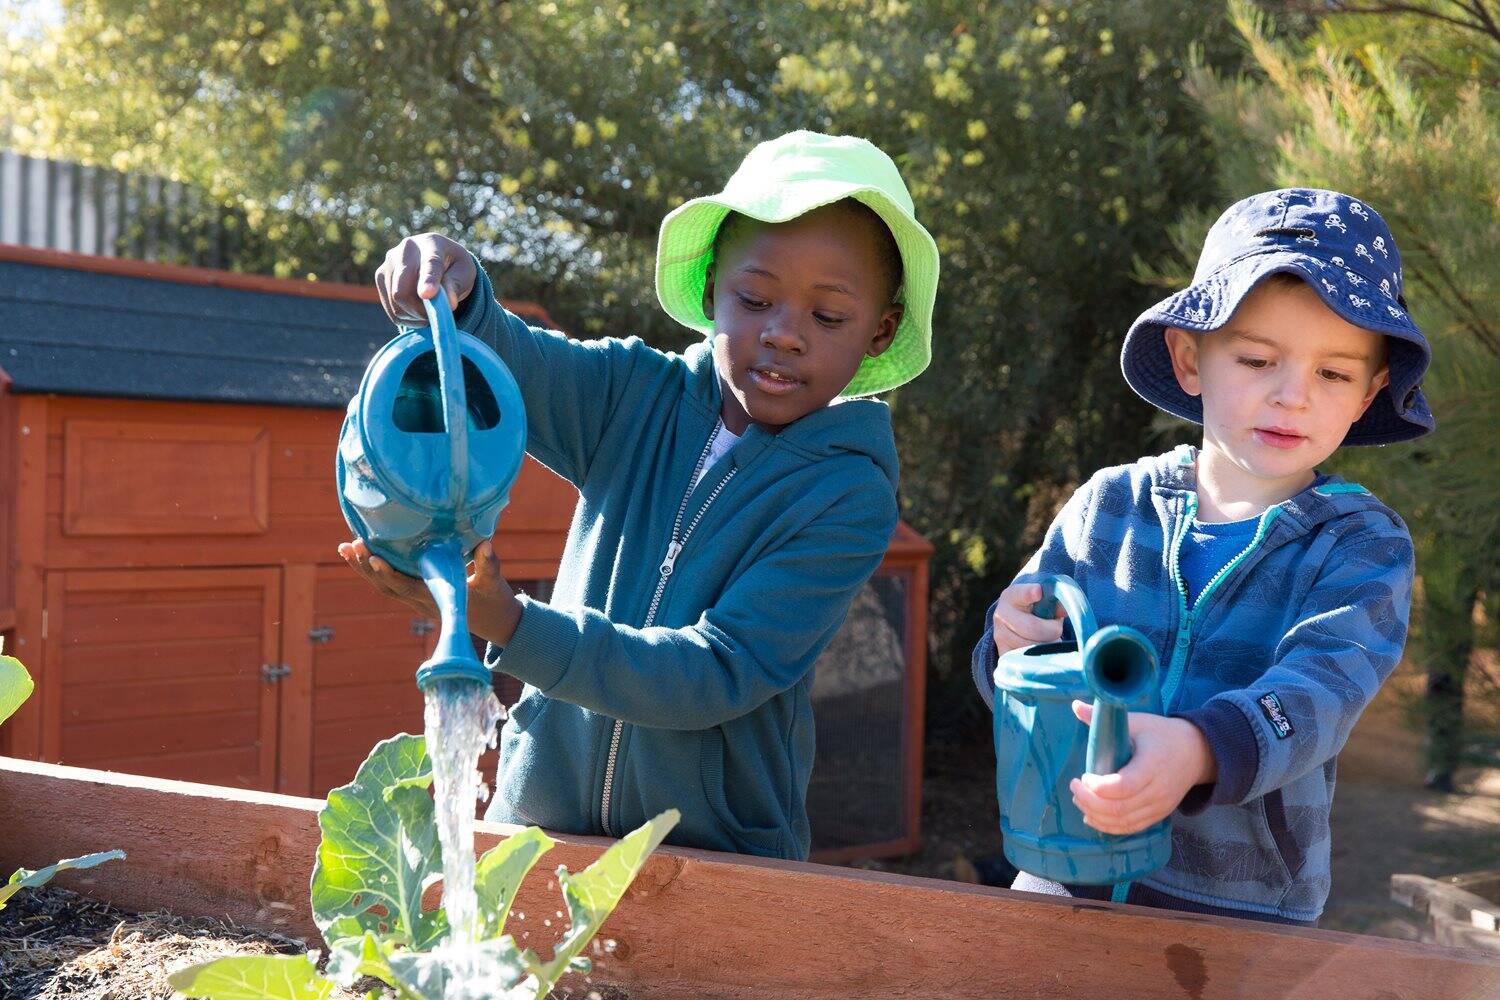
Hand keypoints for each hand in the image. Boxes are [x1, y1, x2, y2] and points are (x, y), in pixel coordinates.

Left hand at [336, 538, 523, 645]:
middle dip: (367, 567)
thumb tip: (485, 544)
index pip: (406, 587)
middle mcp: (420, 601)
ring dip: (363, 568)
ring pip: (383, 586)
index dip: (388, 573)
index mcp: (436, 598)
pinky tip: (360, 553)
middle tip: (352, 544)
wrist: (493, 621)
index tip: (373, 557)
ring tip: (345, 548)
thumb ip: (489, 565)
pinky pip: (389, 583)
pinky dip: (373, 570)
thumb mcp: (493, 583)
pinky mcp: (415, 593)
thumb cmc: (494, 599)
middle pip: (386, 587)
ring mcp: (415, 599)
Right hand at [374, 233, 477, 326]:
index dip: (428, 281)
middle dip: (420, 310)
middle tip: (435, 316)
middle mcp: (403, 250)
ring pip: (396, 302)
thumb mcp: (464, 272)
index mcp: (430, 243)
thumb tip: (449, 304)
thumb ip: (456, 284)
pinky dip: (407, 318)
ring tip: (429, 311)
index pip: (429, 264)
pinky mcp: (380, 278)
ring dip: (415, 316)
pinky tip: (417, 312)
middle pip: (402, 290)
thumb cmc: (453, 266)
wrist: (434, 260)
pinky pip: (391, 309)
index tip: (428, 295)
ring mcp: (388, 264)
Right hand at [991, 582, 1065, 656]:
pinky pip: (1028, 662)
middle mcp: (1001, 616)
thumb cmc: (1036, 609)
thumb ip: (1056, 602)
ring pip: (1033, 648)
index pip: (1020, 594)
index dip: (1029, 593)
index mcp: (1012, 596)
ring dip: (1047, 646)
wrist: (1017, 623)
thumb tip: (1065, 609)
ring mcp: (1000, 637)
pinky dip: (1040, 659)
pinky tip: (1040, 652)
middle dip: (1052, 630)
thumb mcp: (1045, 600)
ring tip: (1047, 640)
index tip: (1038, 592)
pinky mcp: (1003, 655)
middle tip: (1056, 629)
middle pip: (1033, 628)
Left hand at [1068, 700, 1216, 834]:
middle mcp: (1158, 789)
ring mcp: (1160, 806)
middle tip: (1075, 787)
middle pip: (1120, 808)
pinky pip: (1131, 827)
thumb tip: (1075, 706)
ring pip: (1123, 821)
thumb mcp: (1137, 721)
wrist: (1197, 753)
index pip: (1124, 786)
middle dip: (1090, 801)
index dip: (1099, 786)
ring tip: (1079, 799)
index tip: (1084, 775)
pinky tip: (1092, 816)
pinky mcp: (1159, 815)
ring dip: (1095, 815)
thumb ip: (1105, 718)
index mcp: (1153, 764)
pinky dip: (1109, 826)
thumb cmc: (1162, 734)